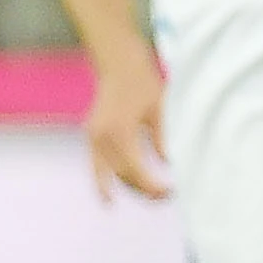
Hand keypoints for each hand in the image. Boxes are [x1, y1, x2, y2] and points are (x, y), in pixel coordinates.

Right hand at [82, 60, 169, 201]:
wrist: (118, 63)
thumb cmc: (143, 83)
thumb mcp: (161, 112)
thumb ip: (164, 141)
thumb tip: (169, 165)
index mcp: (120, 131)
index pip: (135, 171)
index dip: (152, 186)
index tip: (171, 192)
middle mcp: (101, 137)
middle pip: (122, 176)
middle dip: (144, 190)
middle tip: (167, 196)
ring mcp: (92, 137)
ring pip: (109, 174)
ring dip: (129, 188)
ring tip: (150, 196)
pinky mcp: (91, 136)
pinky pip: (97, 166)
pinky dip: (103, 183)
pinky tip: (108, 199)